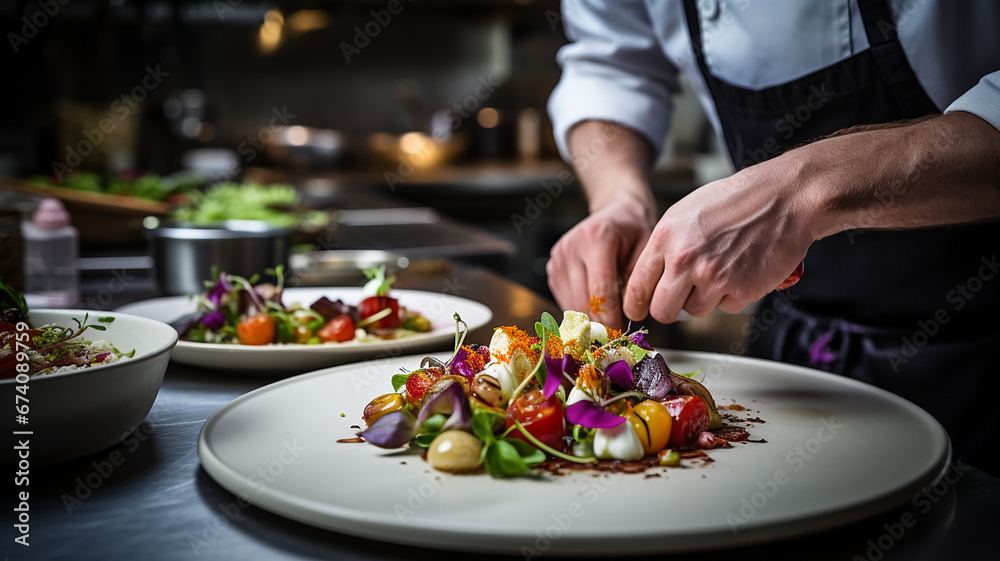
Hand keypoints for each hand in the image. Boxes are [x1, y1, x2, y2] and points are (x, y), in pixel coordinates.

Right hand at [547, 194, 656, 327]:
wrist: (616, 214)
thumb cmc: (635, 233)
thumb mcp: (647, 251)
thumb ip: (638, 282)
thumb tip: (628, 316)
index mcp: (596, 237)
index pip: (600, 290)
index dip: (610, 318)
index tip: (620, 334)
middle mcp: (571, 246)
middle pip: (583, 301)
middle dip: (600, 322)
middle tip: (616, 333)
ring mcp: (558, 257)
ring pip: (572, 305)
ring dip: (590, 318)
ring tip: (609, 317)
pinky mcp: (552, 268)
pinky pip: (566, 301)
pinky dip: (581, 310)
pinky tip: (597, 305)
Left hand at [623, 158, 816, 322]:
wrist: (783, 198)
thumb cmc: (735, 202)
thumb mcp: (685, 214)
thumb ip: (665, 247)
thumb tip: (650, 280)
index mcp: (665, 237)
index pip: (637, 286)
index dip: (637, 304)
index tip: (638, 310)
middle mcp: (684, 259)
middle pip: (662, 310)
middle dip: (670, 308)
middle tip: (682, 298)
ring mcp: (712, 276)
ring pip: (695, 311)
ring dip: (706, 298)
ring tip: (722, 269)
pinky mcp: (740, 290)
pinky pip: (726, 308)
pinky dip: (734, 295)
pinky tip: (742, 270)